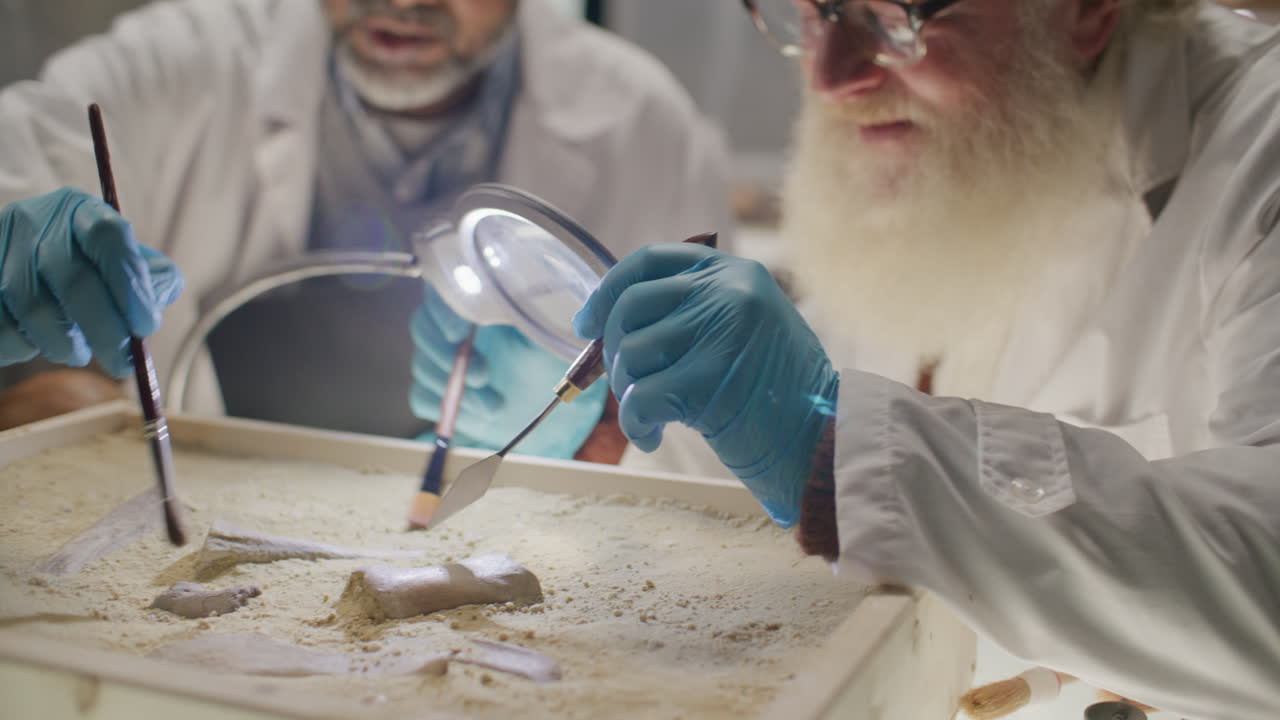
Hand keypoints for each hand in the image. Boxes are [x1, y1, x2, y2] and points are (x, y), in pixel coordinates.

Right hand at [0, 187, 182, 376]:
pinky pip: (5, 328)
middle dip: (108, 333)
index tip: (146, 327)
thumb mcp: (116, 258)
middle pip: (76, 282)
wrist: (11, 264)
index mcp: (78, 210)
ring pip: (38, 311)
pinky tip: (39, 342)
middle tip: (124, 364)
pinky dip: (28, 347)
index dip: (131, 285)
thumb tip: (155, 302)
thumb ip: (149, 277)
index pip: (109, 237)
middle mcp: (35, 221)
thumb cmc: (78, 266)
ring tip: (79, 352)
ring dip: (67, 345)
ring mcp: (0, 249)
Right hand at [409, 287, 606, 458]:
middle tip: (485, 375)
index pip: (443, 290)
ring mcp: (440, 358)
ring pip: (423, 365)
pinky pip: (422, 396)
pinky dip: (449, 409)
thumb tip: (531, 298)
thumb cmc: (551, 362)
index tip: (459, 332)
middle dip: (447, 355)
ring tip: (496, 405)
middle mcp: (452, 324)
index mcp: (477, 299)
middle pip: (423, 328)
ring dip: (456, 389)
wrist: (550, 409)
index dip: (444, 311)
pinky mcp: (436, 391)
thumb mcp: (550, 335)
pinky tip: (482, 412)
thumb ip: (535, 314)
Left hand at [573, 244, 837, 526]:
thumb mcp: (744, 329)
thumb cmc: (780, 394)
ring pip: (631, 353)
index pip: (649, 261)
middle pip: (630, 307)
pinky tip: (651, 436)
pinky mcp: (708, 380)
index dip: (607, 290)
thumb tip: (610, 324)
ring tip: (653, 416)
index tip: (587, 323)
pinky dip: (635, 423)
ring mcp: (719, 332)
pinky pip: (640, 398)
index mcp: (734, 273)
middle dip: (615, 352)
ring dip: (629, 392)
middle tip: (627, 384)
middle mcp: (727, 291)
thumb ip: (692, 314)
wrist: (826, 441)